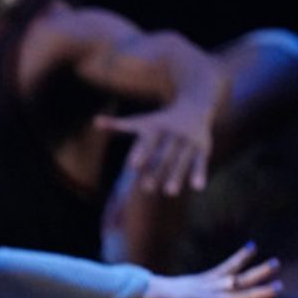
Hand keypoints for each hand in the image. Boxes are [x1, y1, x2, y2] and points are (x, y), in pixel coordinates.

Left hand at [97, 99, 213, 196]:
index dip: (141, 152)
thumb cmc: (161, 119)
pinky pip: (200, 162)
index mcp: (158, 127)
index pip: (149, 141)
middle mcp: (175, 133)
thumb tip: (95, 122)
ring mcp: (189, 141)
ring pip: (183, 160)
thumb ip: (118, 124)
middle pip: (165, 154)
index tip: (131, 166)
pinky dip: (199, 174)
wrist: (195, 104)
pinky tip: (197, 188)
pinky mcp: (202, 148)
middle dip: (157, 170)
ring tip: (169, 193)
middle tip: (146, 189)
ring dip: (177, 176)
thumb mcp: (142, 121)